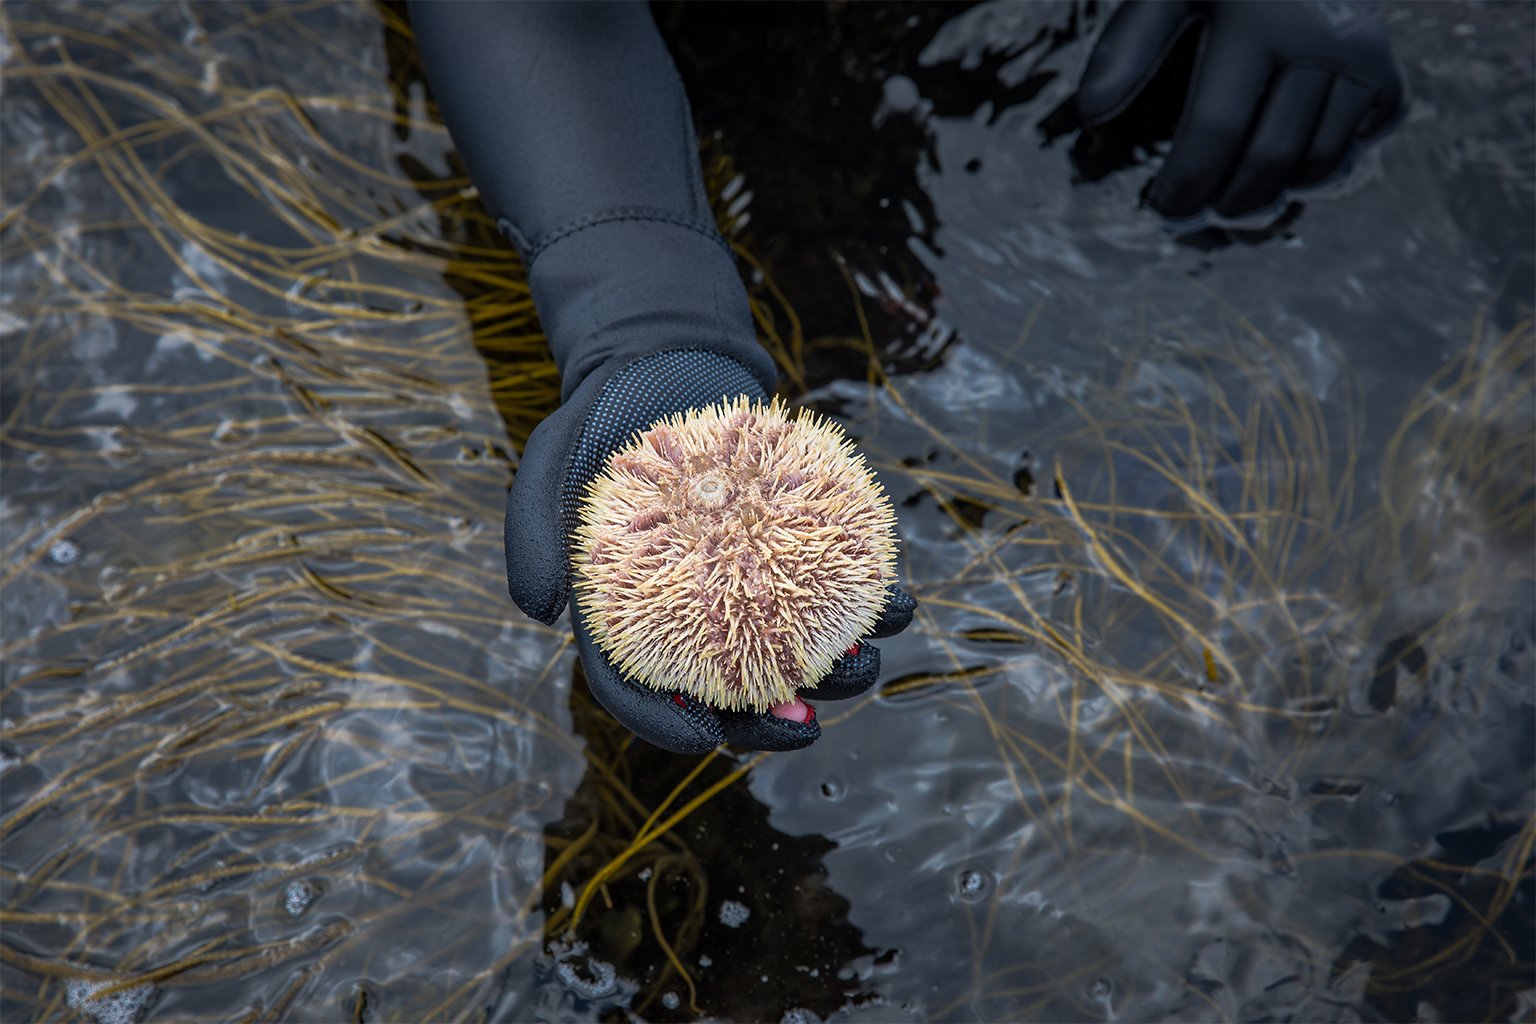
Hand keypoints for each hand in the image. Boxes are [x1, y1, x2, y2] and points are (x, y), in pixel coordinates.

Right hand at [505, 348, 915, 754]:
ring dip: (834, 670)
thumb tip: (541, 612)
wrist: (663, 364)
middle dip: (771, 720)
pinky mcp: (790, 545)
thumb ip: (531, 536)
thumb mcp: (546, 465)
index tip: (706, 736)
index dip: (671, 725)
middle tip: (805, 719)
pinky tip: (897, 605)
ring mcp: (746, 584)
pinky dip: (867, 599)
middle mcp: (692, 614)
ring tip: (864, 664)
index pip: (642, 692)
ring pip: (793, 648)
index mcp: (628, 619)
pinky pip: (832, 583)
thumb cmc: (598, 420)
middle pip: (729, 691)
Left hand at [1077, 0, 1405, 219]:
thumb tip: (1091, 116)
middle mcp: (1322, 39)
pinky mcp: (1389, 81)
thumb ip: (1127, 47)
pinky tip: (1280, 169)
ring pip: (1317, 167)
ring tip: (1231, 200)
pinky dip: (1315, 175)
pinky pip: (1351, 153)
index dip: (1185, 184)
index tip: (1162, 211)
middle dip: (1225, 203)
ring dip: (1270, 197)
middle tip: (1195, 217)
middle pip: (1268, 160)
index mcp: (1258, 20)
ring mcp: (1365, 62)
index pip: (1215, 129)